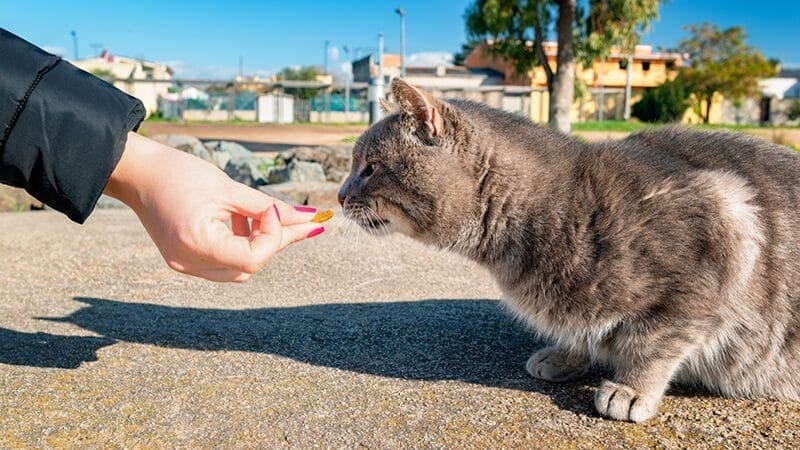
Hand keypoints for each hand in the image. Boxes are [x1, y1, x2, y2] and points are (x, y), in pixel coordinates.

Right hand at [104, 132, 323, 281]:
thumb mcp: (228, 188)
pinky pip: (223, 262)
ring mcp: (185, 264)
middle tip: (302, 220)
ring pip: (239, 268)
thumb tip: (307, 218)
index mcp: (198, 244)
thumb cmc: (177, 173)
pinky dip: (240, 244)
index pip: (253, 257)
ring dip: (259, 244)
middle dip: (276, 242)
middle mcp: (189, 262)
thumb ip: (269, 207)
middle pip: (249, 267)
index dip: (274, 235)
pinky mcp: (184, 259)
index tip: (277, 209)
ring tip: (263, 214)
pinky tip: (242, 219)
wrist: (137, 173)